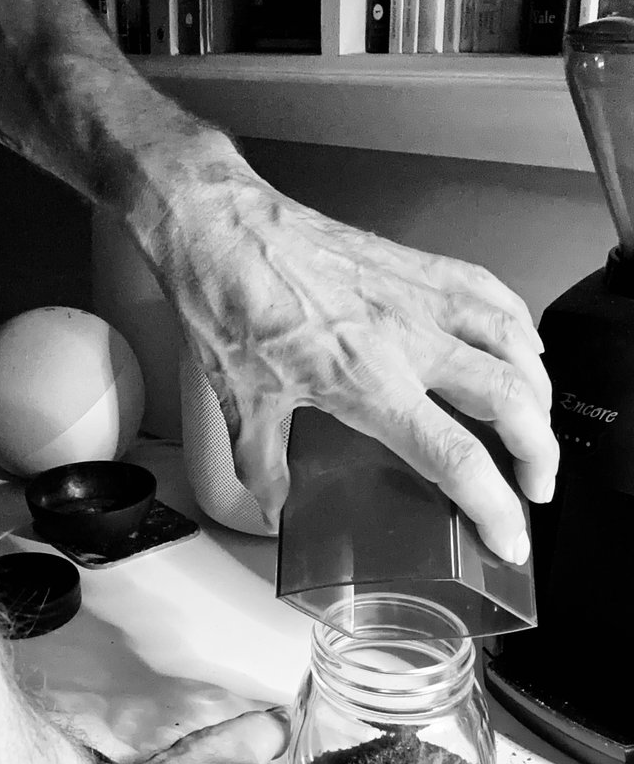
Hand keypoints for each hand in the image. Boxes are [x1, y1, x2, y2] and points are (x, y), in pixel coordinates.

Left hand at [146, 155, 557, 561]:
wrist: (223, 227)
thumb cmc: (230, 299)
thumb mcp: (241, 400)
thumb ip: (264, 464)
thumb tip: (273, 501)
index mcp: (368, 381)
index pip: (454, 457)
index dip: (493, 506)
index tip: (508, 535)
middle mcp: (407, 337)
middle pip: (511, 401)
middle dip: (540, 454)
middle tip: (536, 483)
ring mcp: (419, 295)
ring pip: (514, 342)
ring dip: (539, 391)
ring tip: (536, 423)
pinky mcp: (416, 262)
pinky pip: (490, 290)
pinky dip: (517, 323)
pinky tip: (518, 342)